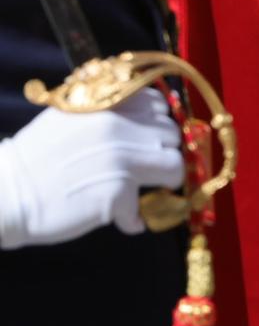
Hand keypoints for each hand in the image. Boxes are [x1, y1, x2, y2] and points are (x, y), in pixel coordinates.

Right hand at [0, 87, 183, 248]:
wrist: (6, 194)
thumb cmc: (36, 157)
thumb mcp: (71, 117)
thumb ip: (107, 111)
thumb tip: (148, 111)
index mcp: (109, 105)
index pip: (160, 105)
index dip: (156, 124)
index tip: (147, 140)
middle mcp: (121, 127)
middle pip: (171, 135)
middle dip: (162, 152)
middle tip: (145, 170)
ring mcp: (123, 160)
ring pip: (174, 166)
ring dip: (163, 182)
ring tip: (141, 193)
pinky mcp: (118, 193)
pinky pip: (144, 208)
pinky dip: (133, 219)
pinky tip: (117, 218)